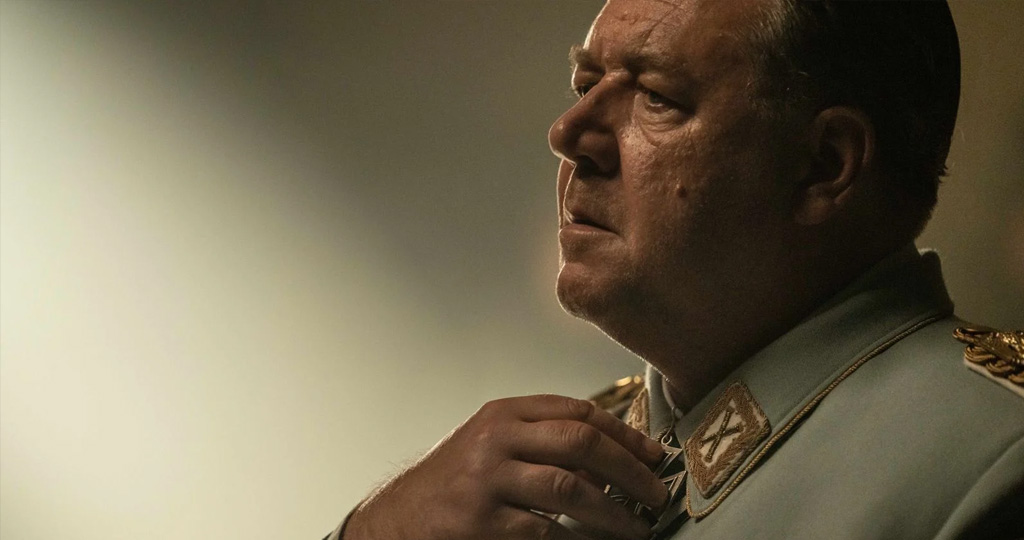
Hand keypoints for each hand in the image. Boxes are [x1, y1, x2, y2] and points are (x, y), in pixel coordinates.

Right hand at [343, 394, 667, 539]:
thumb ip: (542, 439)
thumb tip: (615, 454)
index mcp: (504, 414)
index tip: (655, 456)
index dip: (625, 434)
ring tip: (639, 528)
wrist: (398, 520)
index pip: (578, 411)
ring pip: (572, 490)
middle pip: (581, 443)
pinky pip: (548, 534)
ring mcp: (488, 482)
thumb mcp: (492, 443)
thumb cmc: (455, 482)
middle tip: (658, 494)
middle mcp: (496, 440)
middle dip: (630, 470)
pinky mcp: (484, 525)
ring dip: (616, 514)